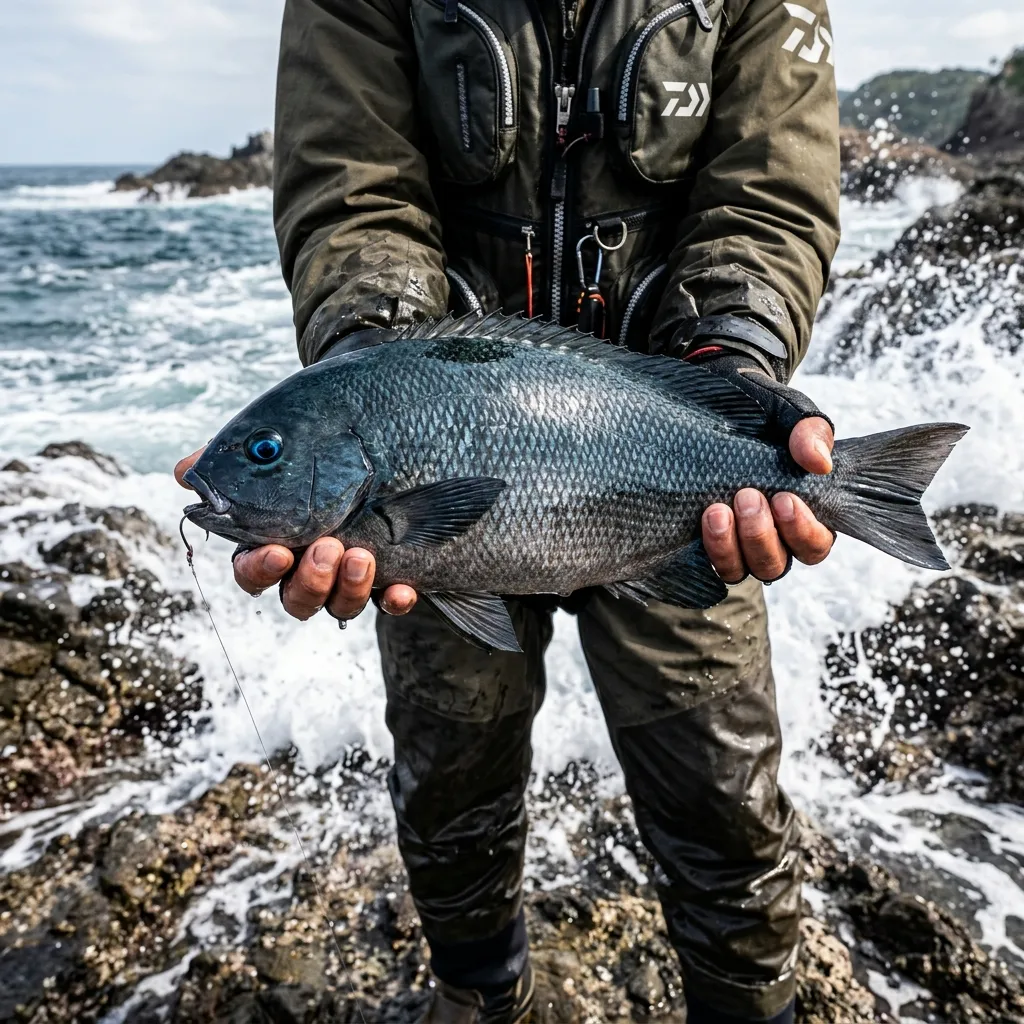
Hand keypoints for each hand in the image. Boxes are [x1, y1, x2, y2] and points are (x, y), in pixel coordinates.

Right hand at [174, 449, 416, 619]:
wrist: (374, 435)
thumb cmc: (312, 448)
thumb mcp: (275, 446)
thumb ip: (232, 458)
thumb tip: (186, 470)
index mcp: (272, 544)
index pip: (252, 572)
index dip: (260, 569)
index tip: (277, 552)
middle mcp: (307, 570)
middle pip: (297, 599)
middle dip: (310, 580)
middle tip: (328, 547)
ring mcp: (346, 579)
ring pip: (339, 606)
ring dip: (348, 589)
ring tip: (361, 556)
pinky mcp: (387, 578)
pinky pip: (388, 602)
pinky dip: (394, 600)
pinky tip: (402, 590)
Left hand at [696, 353, 835, 582]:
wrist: (720, 398)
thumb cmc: (764, 412)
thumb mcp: (790, 413)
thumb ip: (810, 433)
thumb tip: (819, 463)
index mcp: (805, 514)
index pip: (815, 545)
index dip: (803, 532)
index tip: (785, 499)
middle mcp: (773, 537)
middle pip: (776, 564)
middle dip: (760, 535)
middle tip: (747, 496)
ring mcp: (738, 542)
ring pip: (740, 569)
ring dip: (730, 545)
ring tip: (718, 509)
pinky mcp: (707, 538)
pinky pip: (709, 561)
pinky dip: (709, 545)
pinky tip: (705, 516)